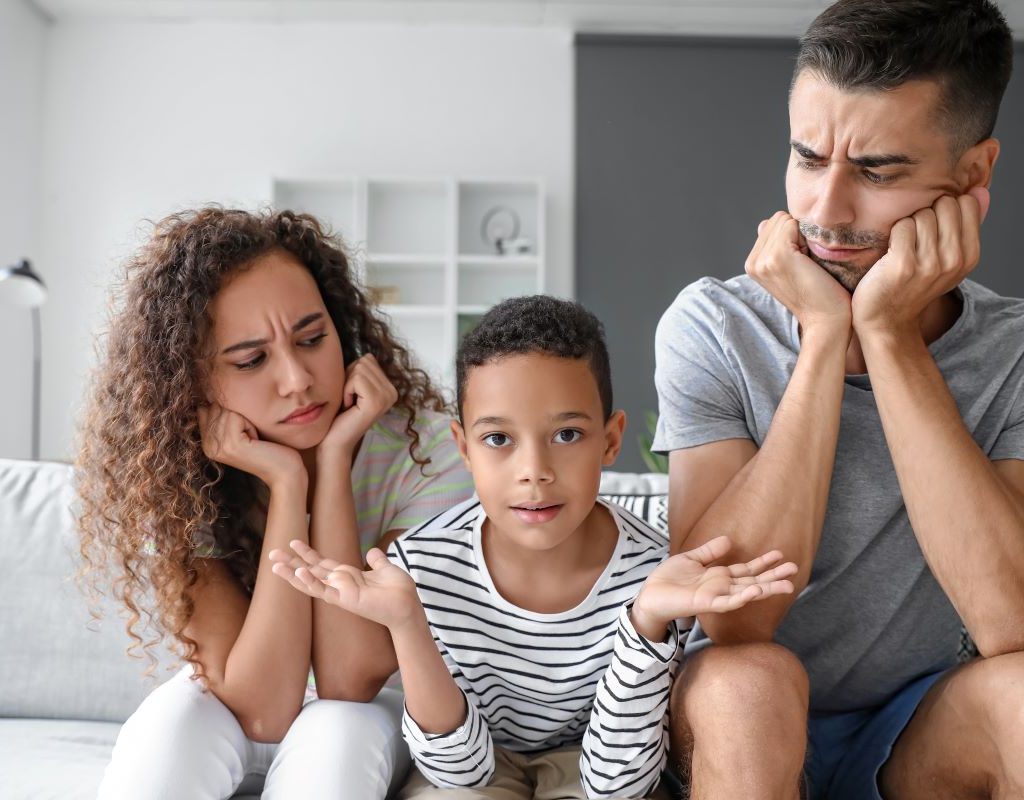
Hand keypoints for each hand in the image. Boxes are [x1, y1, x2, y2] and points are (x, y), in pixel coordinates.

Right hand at [198, 404, 304, 488]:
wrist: (282, 471)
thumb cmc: (266, 448)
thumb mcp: (240, 432)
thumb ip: (222, 418)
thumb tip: (210, 398)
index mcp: (207, 444)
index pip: (204, 410)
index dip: (226, 412)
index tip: (240, 430)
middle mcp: (208, 446)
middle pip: (215, 408)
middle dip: (236, 415)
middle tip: (248, 436)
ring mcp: (219, 447)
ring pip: (226, 411)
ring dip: (245, 420)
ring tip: (252, 439)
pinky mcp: (232, 445)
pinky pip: (236, 417)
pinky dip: (250, 425)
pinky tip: (255, 440)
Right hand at [270, 543, 421, 628]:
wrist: (408, 606)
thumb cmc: (398, 591)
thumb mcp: (386, 570)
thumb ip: (377, 561)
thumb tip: (372, 552)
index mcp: (349, 577)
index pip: (323, 563)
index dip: (308, 553)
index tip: (293, 541)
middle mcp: (341, 585)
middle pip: (311, 571)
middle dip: (292, 563)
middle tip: (272, 553)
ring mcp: (341, 593)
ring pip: (311, 582)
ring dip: (293, 573)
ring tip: (275, 565)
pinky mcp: (345, 600)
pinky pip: (324, 591)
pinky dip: (311, 582)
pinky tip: (299, 572)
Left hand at [318, 354, 398, 461]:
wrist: (335, 440)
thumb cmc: (339, 414)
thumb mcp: (353, 386)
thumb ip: (361, 370)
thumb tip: (363, 352)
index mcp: (389, 387)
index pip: (368, 359)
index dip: (352, 373)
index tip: (352, 394)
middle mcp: (393, 392)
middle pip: (364, 361)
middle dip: (349, 377)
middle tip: (350, 399)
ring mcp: (387, 397)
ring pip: (359, 368)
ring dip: (347, 384)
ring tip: (349, 402)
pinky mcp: (377, 402)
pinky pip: (356, 378)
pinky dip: (346, 390)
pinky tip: (348, 406)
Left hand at [631, 535, 796, 641]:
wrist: (649, 594)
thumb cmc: (668, 580)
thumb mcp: (691, 558)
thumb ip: (710, 552)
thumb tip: (730, 540)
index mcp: (719, 577)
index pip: (747, 570)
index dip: (763, 563)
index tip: (781, 555)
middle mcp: (722, 588)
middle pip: (754, 581)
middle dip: (774, 576)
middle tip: (795, 569)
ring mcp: (716, 597)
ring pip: (747, 593)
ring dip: (767, 588)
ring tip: (788, 584)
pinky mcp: (706, 604)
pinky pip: (728, 602)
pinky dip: (742, 597)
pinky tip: (756, 591)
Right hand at [746, 211, 852, 334]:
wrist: (825, 319)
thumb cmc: (816, 293)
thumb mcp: (788, 267)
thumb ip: (773, 244)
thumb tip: (764, 222)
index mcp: (752, 265)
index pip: (770, 224)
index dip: (791, 237)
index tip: (799, 262)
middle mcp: (753, 263)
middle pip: (776, 219)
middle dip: (795, 234)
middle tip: (804, 263)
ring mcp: (763, 260)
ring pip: (784, 220)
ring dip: (801, 236)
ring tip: (807, 263)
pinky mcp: (778, 256)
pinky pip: (792, 224)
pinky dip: (806, 237)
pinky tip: (809, 260)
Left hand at [851, 188, 987, 337]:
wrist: (887, 319)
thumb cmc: (914, 283)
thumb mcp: (949, 258)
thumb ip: (966, 224)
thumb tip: (980, 191)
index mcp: (970, 256)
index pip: (966, 203)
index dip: (945, 209)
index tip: (935, 228)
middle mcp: (954, 260)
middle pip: (944, 204)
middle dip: (927, 213)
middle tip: (916, 238)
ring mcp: (930, 263)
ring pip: (922, 214)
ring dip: (908, 225)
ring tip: (904, 247)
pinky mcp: (904, 264)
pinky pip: (902, 226)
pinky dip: (893, 234)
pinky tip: (891, 252)